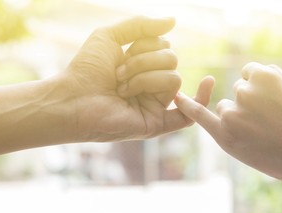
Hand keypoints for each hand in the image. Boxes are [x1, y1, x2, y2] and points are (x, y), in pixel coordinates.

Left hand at [59, 16, 211, 141]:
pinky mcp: (156, 123)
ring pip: (173, 78)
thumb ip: (141, 25)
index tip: (121, 55)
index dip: (144, 45)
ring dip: (145, 77)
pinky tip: (208, 82)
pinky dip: (201, 99)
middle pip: (171, 60)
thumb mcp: (111, 36)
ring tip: (122, 88)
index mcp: (144, 66)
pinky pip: (187, 114)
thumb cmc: (86, 68)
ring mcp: (155, 104)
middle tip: (118, 73)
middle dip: (142, 61)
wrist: (72, 98)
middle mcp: (152, 85)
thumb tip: (173, 21)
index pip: (164, 46)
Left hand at [175, 62, 281, 181]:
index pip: (248, 73)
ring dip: (236, 116)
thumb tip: (253, 70)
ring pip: (225, 107)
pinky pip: (199, 114)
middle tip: (267, 121)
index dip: (258, 89)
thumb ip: (273, 73)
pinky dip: (187, 105)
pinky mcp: (223, 133)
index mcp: (263, 75)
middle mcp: (244, 91)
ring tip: (257, 133)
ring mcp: (232, 112)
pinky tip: (177, 98)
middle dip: (248, 103)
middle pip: (237, 91)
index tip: (268, 103)